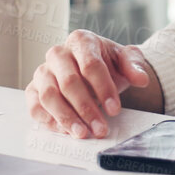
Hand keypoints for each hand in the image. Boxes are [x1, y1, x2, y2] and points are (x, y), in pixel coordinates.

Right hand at [25, 29, 150, 138]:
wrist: (93, 68)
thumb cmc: (107, 63)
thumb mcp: (125, 60)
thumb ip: (134, 66)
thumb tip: (141, 78)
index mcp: (81, 40)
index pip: (90, 64)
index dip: (104, 88)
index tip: (115, 109)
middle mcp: (58, 54)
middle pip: (68, 82)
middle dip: (86, 108)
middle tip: (100, 128)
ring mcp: (43, 71)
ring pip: (49, 95)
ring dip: (66, 118)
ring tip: (82, 133)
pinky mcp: (34, 89)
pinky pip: (34, 106)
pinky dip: (47, 120)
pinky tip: (64, 131)